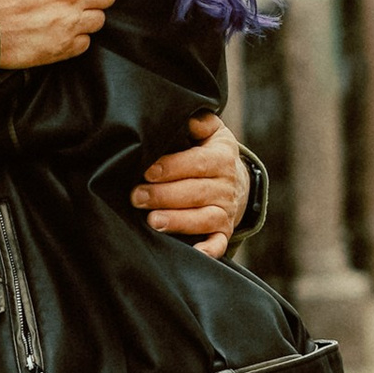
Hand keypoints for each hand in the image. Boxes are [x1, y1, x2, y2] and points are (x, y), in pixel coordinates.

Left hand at [134, 112, 248, 261]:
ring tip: (153, 221)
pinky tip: (194, 253)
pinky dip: (209, 250)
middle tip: (136, 197)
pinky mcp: (224, 231)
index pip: (197, 162)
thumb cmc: (211, 152)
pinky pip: (219, 242)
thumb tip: (189, 119)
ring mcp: (226, 210)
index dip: (172, 167)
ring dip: (179, 221)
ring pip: (204, 218)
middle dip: (164, 196)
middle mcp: (226, 186)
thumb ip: (200, 123)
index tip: (147, 171)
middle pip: (195, 192)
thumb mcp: (212, 132)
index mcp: (221, 158)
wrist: (237, 181)